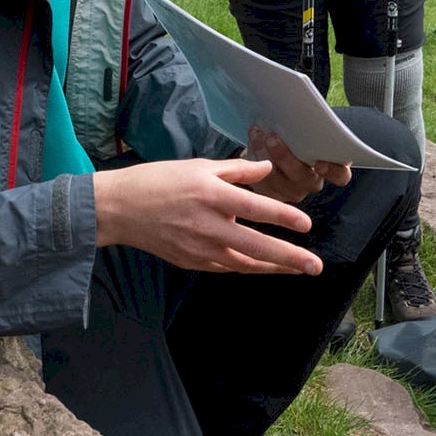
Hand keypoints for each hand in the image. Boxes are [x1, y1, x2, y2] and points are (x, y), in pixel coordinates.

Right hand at [92, 159, 322, 274]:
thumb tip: (267, 168)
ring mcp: (198, 248)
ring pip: (244, 264)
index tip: (306, 225)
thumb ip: (237, 170)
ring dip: (272, 268)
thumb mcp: (198, 166)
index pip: (256, 208)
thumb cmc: (158, 181)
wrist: (120, 208)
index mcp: (211, 196)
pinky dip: (247, 267)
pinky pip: (225, 267)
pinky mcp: (190, 262)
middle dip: (289, 258)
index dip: (283, 217)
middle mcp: (207, 225)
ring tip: (296, 269)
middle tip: (315, 266)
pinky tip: (263, 265)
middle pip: (256, 246)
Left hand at [243, 125, 350, 206]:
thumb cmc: (299, 131)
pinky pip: (263, 184)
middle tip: (272, 138)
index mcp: (332, 167)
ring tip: (258, 136)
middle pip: (304, 179)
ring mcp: (293, 191)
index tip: (319, 162)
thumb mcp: (309, 126)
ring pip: (279, 182)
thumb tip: (301, 109)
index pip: (341, 176)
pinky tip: (251, 145)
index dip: (333, 171)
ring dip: (264, 158)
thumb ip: (311, 125)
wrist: (279, 140)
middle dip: (286, 158)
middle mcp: (313, 182)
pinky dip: (254, 164)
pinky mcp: (273, 194)